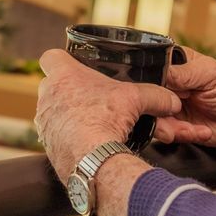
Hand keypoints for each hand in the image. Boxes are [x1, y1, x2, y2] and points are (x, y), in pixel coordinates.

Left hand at [35, 49, 180, 179]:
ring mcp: (43, 120)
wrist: (92, 159)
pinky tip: (85, 141)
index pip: (51, 56)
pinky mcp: (45, 142)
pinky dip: (67, 135)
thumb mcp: (136, 100)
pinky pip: (54, 133)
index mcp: (63, 76)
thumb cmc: (106, 121)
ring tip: (91, 122)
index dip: (63, 59)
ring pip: (53, 110)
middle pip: (53, 84)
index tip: (75, 66)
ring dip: (68, 114)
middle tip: (91, 98)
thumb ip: (155, 95)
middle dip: (70, 90)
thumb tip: (172, 101)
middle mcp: (47, 96)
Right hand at [151, 45, 215, 147]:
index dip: (149, 80)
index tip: (159, 89)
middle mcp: (166, 84)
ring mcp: (166, 106)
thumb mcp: (210, 74)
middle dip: (158, 107)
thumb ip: (183, 73)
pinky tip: (200, 132)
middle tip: (176, 110)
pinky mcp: (171, 126)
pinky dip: (180, 134)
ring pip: (150, 115)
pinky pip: (163, 132)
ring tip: (190, 128)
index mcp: (173, 63)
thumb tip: (157, 72)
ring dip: (170, 125)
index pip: (148, 67)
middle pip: (145, 94)